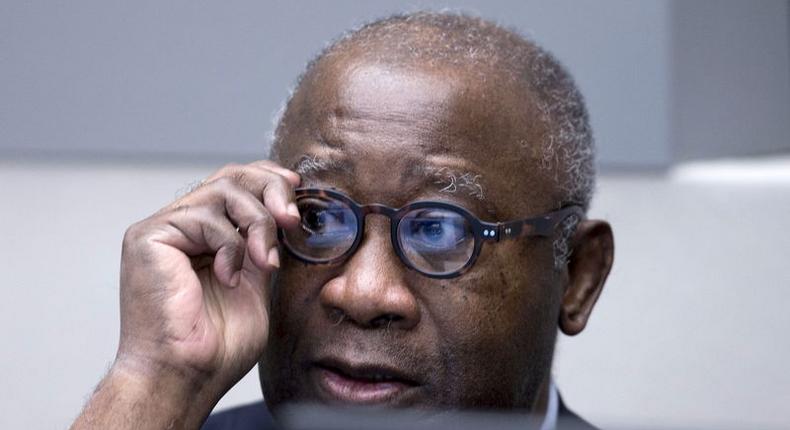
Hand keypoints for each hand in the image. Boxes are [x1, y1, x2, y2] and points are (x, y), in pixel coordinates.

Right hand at [115, 160, 299, 399]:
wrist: (189, 374)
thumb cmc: (218, 344)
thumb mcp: (255, 283)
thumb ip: (262, 246)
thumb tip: (285, 214)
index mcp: (203, 237)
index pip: (236, 185)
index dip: (268, 179)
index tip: (296, 191)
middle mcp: (181, 227)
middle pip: (230, 175)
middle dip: (270, 189)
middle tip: (290, 219)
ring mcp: (163, 229)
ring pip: (223, 190)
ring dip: (257, 222)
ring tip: (263, 260)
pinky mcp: (149, 236)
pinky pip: (203, 216)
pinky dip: (229, 246)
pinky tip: (227, 278)